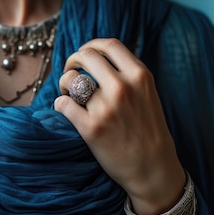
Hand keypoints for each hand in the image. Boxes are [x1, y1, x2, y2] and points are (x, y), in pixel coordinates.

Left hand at [54, 38, 185, 214]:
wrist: (153, 169)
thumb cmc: (148, 131)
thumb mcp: (147, 94)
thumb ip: (127, 75)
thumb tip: (96, 59)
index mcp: (139, 76)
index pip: (108, 45)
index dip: (90, 46)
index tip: (84, 54)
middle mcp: (123, 87)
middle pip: (85, 56)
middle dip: (72, 61)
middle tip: (71, 72)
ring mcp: (106, 108)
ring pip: (70, 79)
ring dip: (64, 84)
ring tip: (69, 95)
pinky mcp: (91, 128)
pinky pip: (62, 104)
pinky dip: (60, 105)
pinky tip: (67, 111)